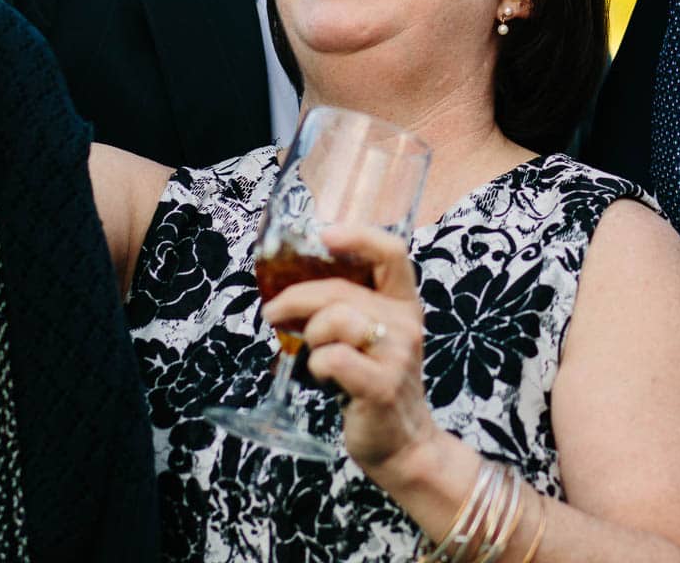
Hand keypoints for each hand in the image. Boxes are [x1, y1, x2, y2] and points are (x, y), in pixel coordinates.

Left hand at [260, 224, 436, 475]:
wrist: (404, 445)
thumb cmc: (374, 384)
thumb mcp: (369, 337)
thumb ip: (346, 307)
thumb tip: (289, 283)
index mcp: (405, 304)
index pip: (392, 252)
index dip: (357, 235)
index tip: (323, 234)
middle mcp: (406, 323)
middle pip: (340, 289)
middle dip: (296, 298)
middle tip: (273, 313)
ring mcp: (397, 355)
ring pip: (334, 319)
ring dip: (310, 335)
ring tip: (311, 352)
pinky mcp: (381, 385)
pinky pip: (331, 357)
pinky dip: (316, 365)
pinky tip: (324, 379)